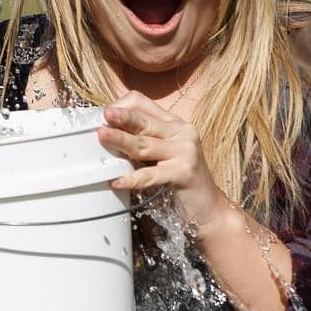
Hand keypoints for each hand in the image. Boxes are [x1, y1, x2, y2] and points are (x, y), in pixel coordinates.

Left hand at [98, 91, 233, 239]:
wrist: (208, 207)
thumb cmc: (178, 179)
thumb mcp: (160, 153)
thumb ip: (140, 140)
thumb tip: (106, 133)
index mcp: (174, 124)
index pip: (143, 104)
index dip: (122, 107)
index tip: (105, 116)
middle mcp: (182, 132)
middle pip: (144, 121)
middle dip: (122, 117)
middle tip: (104, 115)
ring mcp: (185, 151)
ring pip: (144, 144)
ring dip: (120, 140)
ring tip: (101, 137)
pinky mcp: (184, 172)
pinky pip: (150, 175)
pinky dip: (131, 178)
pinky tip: (116, 180)